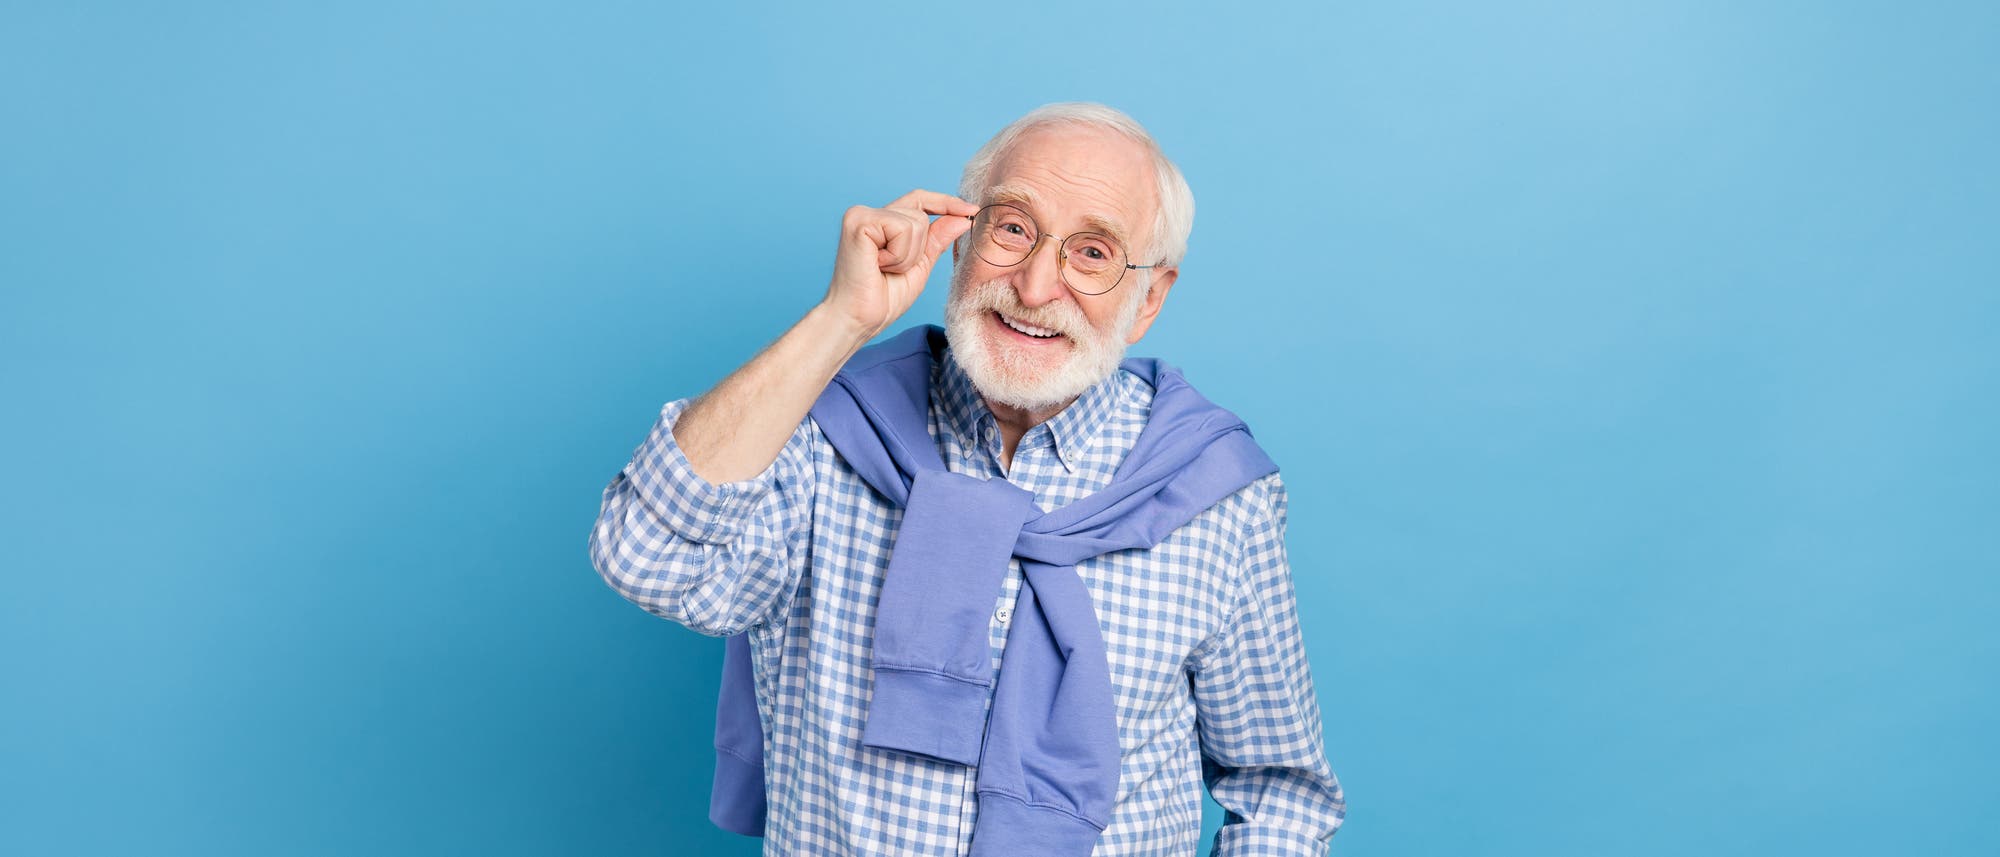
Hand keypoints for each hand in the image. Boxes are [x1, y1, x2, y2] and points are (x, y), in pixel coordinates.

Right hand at [821, 189, 977, 338]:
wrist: (858, 319)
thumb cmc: (882, 298)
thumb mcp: (919, 266)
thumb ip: (937, 240)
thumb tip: (963, 217)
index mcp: (882, 221)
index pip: (920, 200)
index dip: (946, 203)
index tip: (972, 210)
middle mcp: (870, 213)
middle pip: (921, 214)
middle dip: (919, 249)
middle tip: (892, 269)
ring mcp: (861, 214)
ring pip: (915, 222)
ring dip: (907, 256)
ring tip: (884, 269)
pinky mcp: (858, 221)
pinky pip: (901, 229)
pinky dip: (898, 255)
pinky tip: (877, 265)